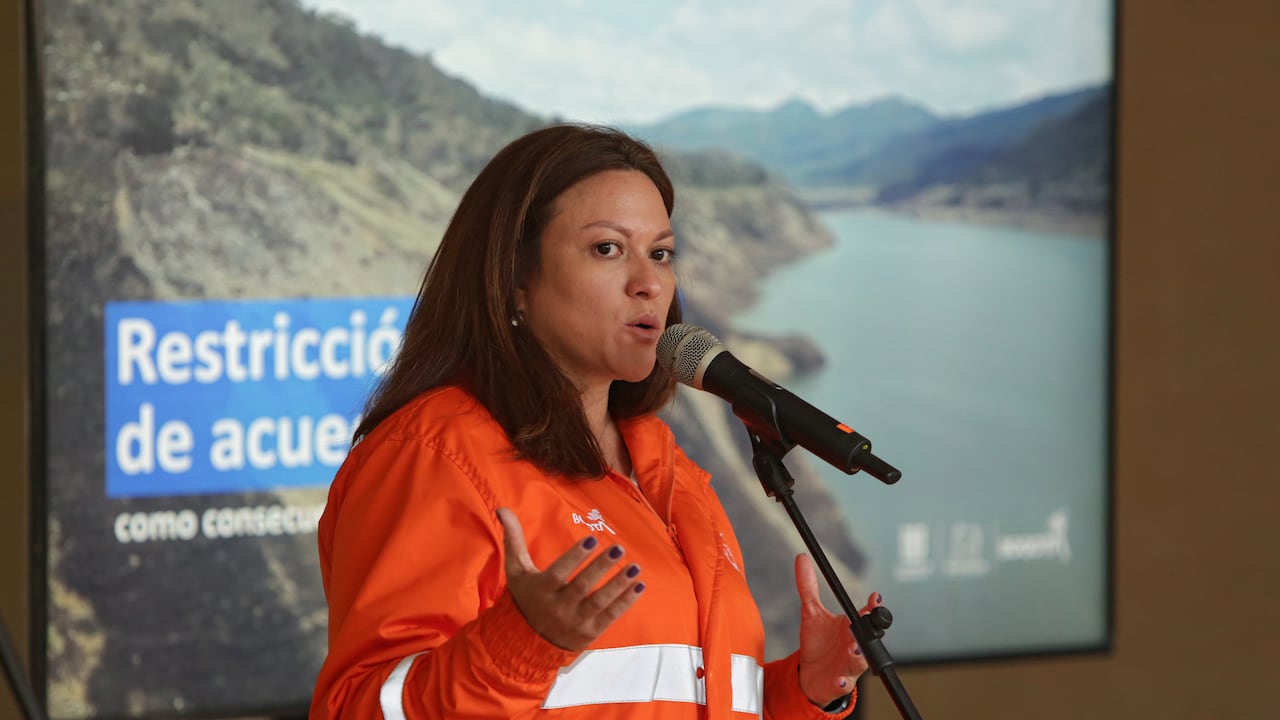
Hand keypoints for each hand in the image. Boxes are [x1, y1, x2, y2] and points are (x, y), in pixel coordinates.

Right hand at [497, 507, 644, 651]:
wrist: (527, 642)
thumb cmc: (525, 598)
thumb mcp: (516, 571)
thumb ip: (513, 540)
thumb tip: (503, 509)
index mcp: (542, 590)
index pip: (559, 572)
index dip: (575, 557)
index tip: (592, 539)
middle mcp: (559, 607)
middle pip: (583, 586)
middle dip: (601, 567)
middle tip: (619, 548)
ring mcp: (576, 621)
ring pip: (600, 601)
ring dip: (619, 584)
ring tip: (635, 567)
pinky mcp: (590, 631)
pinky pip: (610, 616)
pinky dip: (626, 602)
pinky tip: (639, 586)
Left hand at [793, 554, 881, 706]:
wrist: (809, 674)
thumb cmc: (817, 643)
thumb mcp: (810, 613)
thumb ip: (808, 587)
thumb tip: (801, 557)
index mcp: (851, 628)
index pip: (868, 616)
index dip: (874, 607)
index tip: (874, 597)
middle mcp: (854, 646)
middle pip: (868, 638)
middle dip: (867, 630)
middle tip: (865, 621)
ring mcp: (849, 665)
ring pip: (859, 661)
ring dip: (858, 655)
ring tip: (853, 648)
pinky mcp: (838, 682)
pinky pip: (843, 683)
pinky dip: (842, 681)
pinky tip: (840, 679)